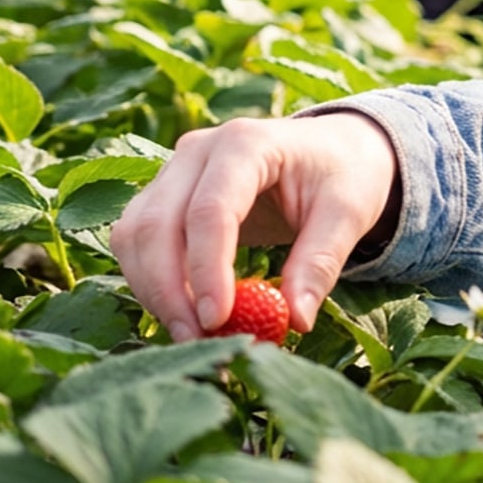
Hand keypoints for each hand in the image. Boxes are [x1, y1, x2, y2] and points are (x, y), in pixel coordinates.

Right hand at [109, 113, 397, 339]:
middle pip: (158, 223)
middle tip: (197, 339)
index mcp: (248, 143)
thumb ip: (320, 263)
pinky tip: (181, 311)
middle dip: (169, 289)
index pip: (211, 211)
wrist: (334, 147)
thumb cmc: (344, 174)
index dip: (207, 270)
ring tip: (190, 334)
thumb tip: (295, 321)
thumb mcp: (348, 213)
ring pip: (134, 233)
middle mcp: (200, 149)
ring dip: (152, 289)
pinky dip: (149, 279)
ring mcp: (176, 169)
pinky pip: (136, 239)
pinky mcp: (165, 193)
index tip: (218, 320)